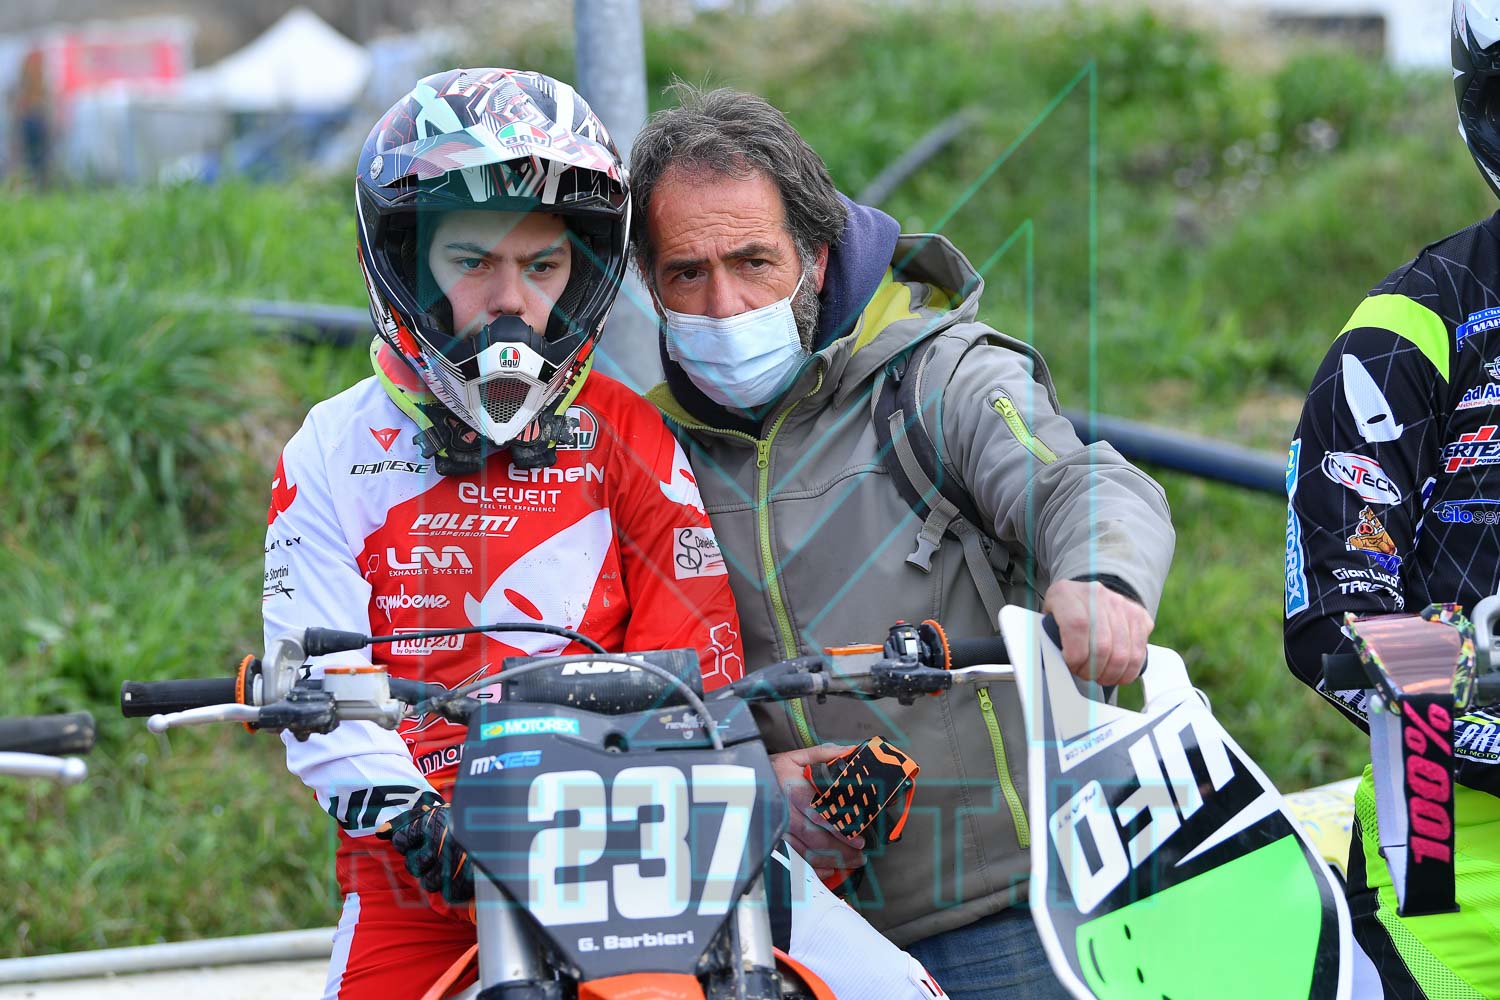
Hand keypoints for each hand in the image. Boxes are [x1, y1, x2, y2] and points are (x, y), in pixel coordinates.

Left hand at [376, 790, 473, 903]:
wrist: (501, 820)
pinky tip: (459, 876)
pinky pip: (449, 894)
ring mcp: (454, 861)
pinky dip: (453, 889)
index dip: (408, 841)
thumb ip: (405, 821)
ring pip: (428, 882)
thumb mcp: (436, 812)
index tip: (420, 837)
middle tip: (437, 852)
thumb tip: (379, 833)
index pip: (401, 840)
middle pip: (413, 865)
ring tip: (449, 864)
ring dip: (436, 876)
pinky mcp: (468, 878)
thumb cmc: (463, 817)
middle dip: (421, 862)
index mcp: (432, 821)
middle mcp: (440, 841)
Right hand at [770, 744, 866, 880]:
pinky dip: (813, 869)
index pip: (819, 813)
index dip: (839, 829)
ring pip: (806, 853)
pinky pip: (794, 861)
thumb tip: (854, 753)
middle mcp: (785, 814)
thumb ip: (825, 754)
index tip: (859, 840)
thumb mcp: (797, 757)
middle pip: (816, 838)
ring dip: (832, 861)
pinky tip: (830, 870)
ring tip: (852, 863)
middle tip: (861, 856)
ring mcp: (778, 831)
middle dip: (841, 851)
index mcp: (794, 791)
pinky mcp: (774, 842)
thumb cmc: (775, 770)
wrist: (744, 781)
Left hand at [1041, 579, 1152, 685]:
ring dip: (1110, 674)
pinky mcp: (1138, 616)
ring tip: (1099, 676)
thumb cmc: (1064, 614)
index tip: (1071, 665)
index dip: (1076, 654)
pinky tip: (1116, 674)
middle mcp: (1096, 595)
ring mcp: (1120, 604)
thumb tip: (1048, 663)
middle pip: (1101, 645)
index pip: (1077, 626)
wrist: (1087, 596)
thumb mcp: (1047, 619)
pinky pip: (1139, 652)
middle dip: (1092, 670)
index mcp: (1066, 594)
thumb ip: (1046, 637)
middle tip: (1084, 674)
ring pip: (1122, 653)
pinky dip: (1128, 671)